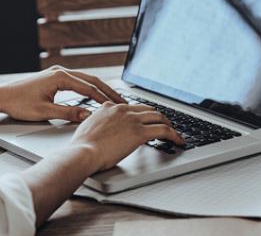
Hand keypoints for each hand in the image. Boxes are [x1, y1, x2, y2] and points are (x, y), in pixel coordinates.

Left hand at [0, 66, 127, 121]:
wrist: (0, 96)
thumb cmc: (18, 103)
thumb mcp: (44, 112)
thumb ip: (68, 113)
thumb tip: (88, 115)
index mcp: (60, 77)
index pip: (89, 88)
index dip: (105, 98)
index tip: (118, 106)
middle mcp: (60, 72)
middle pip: (91, 80)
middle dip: (108, 91)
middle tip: (123, 101)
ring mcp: (57, 73)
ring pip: (85, 79)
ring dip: (99, 89)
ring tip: (113, 99)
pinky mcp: (54, 78)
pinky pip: (77, 81)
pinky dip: (89, 88)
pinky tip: (95, 95)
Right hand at [71, 102, 185, 171]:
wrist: (83, 152)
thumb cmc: (82, 146)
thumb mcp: (88, 127)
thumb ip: (98, 124)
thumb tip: (102, 131)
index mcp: (110, 107)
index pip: (132, 107)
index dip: (142, 114)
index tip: (146, 120)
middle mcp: (122, 109)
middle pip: (148, 109)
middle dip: (158, 117)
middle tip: (164, 125)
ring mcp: (132, 120)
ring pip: (159, 117)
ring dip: (169, 124)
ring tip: (174, 133)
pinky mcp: (139, 133)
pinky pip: (164, 130)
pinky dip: (174, 135)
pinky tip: (178, 141)